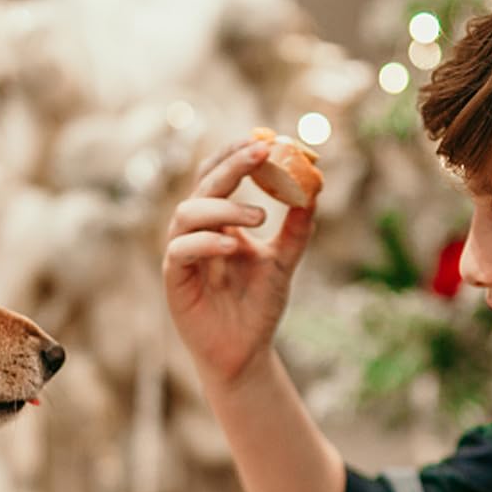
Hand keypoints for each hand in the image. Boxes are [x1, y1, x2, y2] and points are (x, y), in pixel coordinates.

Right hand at [163, 138, 317, 386]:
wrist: (245, 353)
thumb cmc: (257, 306)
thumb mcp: (284, 262)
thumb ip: (297, 228)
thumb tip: (315, 186)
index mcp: (218, 221)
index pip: (219, 173)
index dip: (238, 153)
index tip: (269, 138)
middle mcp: (196, 231)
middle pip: (203, 184)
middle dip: (231, 164)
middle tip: (263, 153)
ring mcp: (182, 254)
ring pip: (187, 213)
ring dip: (224, 207)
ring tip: (260, 217)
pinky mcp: (175, 280)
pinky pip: (181, 250)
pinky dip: (206, 243)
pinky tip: (233, 247)